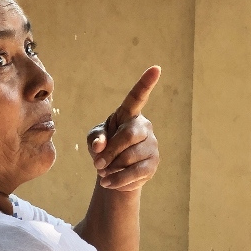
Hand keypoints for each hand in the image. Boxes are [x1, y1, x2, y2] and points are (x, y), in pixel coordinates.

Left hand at [86, 66, 160, 191]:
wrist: (113, 172)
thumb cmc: (103, 149)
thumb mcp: (94, 140)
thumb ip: (95, 139)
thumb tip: (101, 146)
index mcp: (128, 115)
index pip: (137, 97)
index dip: (146, 83)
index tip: (156, 68)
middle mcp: (144, 126)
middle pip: (129, 135)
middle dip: (111, 151)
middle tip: (97, 164)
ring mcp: (152, 145)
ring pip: (131, 157)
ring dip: (112, 168)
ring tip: (103, 173)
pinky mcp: (153, 163)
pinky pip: (136, 172)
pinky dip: (118, 180)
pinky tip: (108, 182)